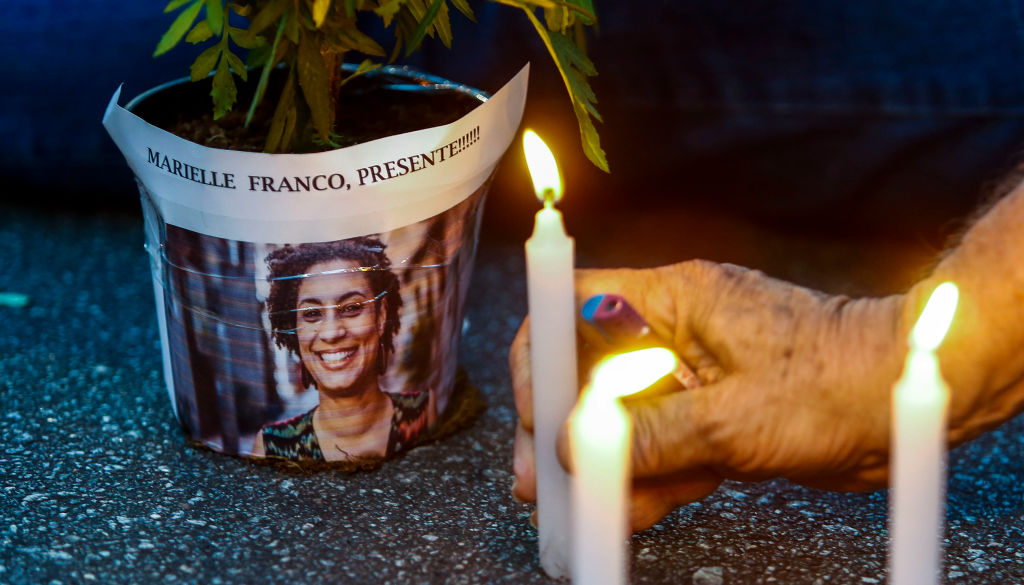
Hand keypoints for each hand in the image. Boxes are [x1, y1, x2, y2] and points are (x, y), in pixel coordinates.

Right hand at [510, 260, 904, 530]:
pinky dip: (646, 481)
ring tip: (581, 512)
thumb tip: (576, 449)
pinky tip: (629, 513)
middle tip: (541, 479)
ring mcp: (692, 376)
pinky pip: (662, 448)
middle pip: (589, 373)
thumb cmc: (839, 380)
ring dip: (602, 465)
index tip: (535, 411)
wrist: (906, 403)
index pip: (573, 306)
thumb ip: (650, 436)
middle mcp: (673, 332)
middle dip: (562, 427)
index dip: (542, 357)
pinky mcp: (712, 415)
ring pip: (623, 419)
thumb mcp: (734, 417)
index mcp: (672, 299)